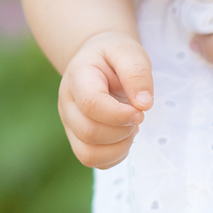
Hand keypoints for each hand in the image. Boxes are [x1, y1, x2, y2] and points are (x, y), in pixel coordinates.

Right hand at [57, 30, 154, 168]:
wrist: (97, 61)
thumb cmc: (113, 55)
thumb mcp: (129, 51)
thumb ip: (137, 73)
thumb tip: (144, 105)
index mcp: (78, 78)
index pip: (90, 104)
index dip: (119, 114)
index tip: (140, 111)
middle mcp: (67, 105)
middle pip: (88, 133)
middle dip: (122, 131)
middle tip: (138, 116)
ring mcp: (70, 125)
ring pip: (88, 154)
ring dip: (119, 147)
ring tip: (131, 127)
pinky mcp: (79, 140)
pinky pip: (95, 161)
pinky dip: (116, 155)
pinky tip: (124, 135)